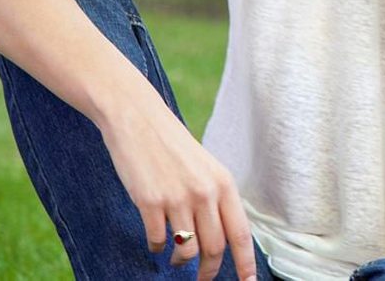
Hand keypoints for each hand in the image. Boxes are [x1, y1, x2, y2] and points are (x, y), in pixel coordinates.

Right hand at [98, 84, 256, 280]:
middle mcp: (205, 192)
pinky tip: (154, 241)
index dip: (245, 264)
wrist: (139, 120)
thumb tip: (221, 237)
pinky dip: (155, 247)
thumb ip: (214, 198)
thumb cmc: (172, 146)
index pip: (240, 233)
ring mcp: (178, 197)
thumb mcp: (205, 167)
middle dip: (208, 271)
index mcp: (223, 183)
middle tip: (202, 280)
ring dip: (180, 261)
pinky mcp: (150, 202)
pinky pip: (157, 240)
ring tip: (175, 258)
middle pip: (215, 248)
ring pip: (187, 250)